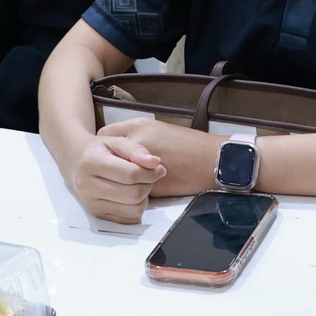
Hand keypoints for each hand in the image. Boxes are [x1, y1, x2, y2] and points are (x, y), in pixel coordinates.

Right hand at [68, 134, 166, 223]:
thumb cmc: (100, 149)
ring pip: (133, 209)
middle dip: (148, 185)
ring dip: (144, 198)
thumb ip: (137, 150)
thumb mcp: (117, 141)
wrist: (76, 161)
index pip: (130, 174)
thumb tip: (155, 163)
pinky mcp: (97, 214)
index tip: (158, 168)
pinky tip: (132, 195)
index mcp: (92, 163)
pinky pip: (128, 220)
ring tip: (140, 185)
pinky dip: (136, 208)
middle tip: (150, 176)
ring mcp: (91, 203)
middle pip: (133, 194)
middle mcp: (87, 185)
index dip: (150, 173)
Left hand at [98, 118, 221, 197]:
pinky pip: (130, 188)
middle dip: (107, 163)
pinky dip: (131, 189)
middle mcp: (136, 143)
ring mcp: (141, 165)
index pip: (104, 135)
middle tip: (110, 168)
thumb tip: (119, 145)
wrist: (212, 161)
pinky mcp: (149, 185)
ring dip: (117, 178)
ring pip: (117, 174)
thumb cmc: (190, 145)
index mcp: (139, 126)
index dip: (104, 145)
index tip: (106, 151)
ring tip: (123, 179)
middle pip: (106, 155)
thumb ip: (137, 135)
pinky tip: (137, 187)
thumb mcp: (160, 129)